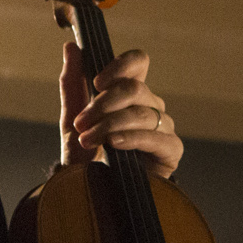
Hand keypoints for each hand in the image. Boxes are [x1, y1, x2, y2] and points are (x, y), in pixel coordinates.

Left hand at [58, 28, 184, 179]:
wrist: (92, 195)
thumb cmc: (88, 157)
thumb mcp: (72, 119)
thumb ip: (73, 83)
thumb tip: (71, 48)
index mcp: (131, 94)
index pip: (139, 63)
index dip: (121, 65)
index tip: (97, 81)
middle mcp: (150, 107)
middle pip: (135, 88)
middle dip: (103, 104)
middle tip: (80, 123)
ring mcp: (162, 128)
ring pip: (142, 112)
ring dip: (109, 124)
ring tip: (88, 139)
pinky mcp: (170, 151)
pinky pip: (156, 137)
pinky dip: (132, 138)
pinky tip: (115, 145)